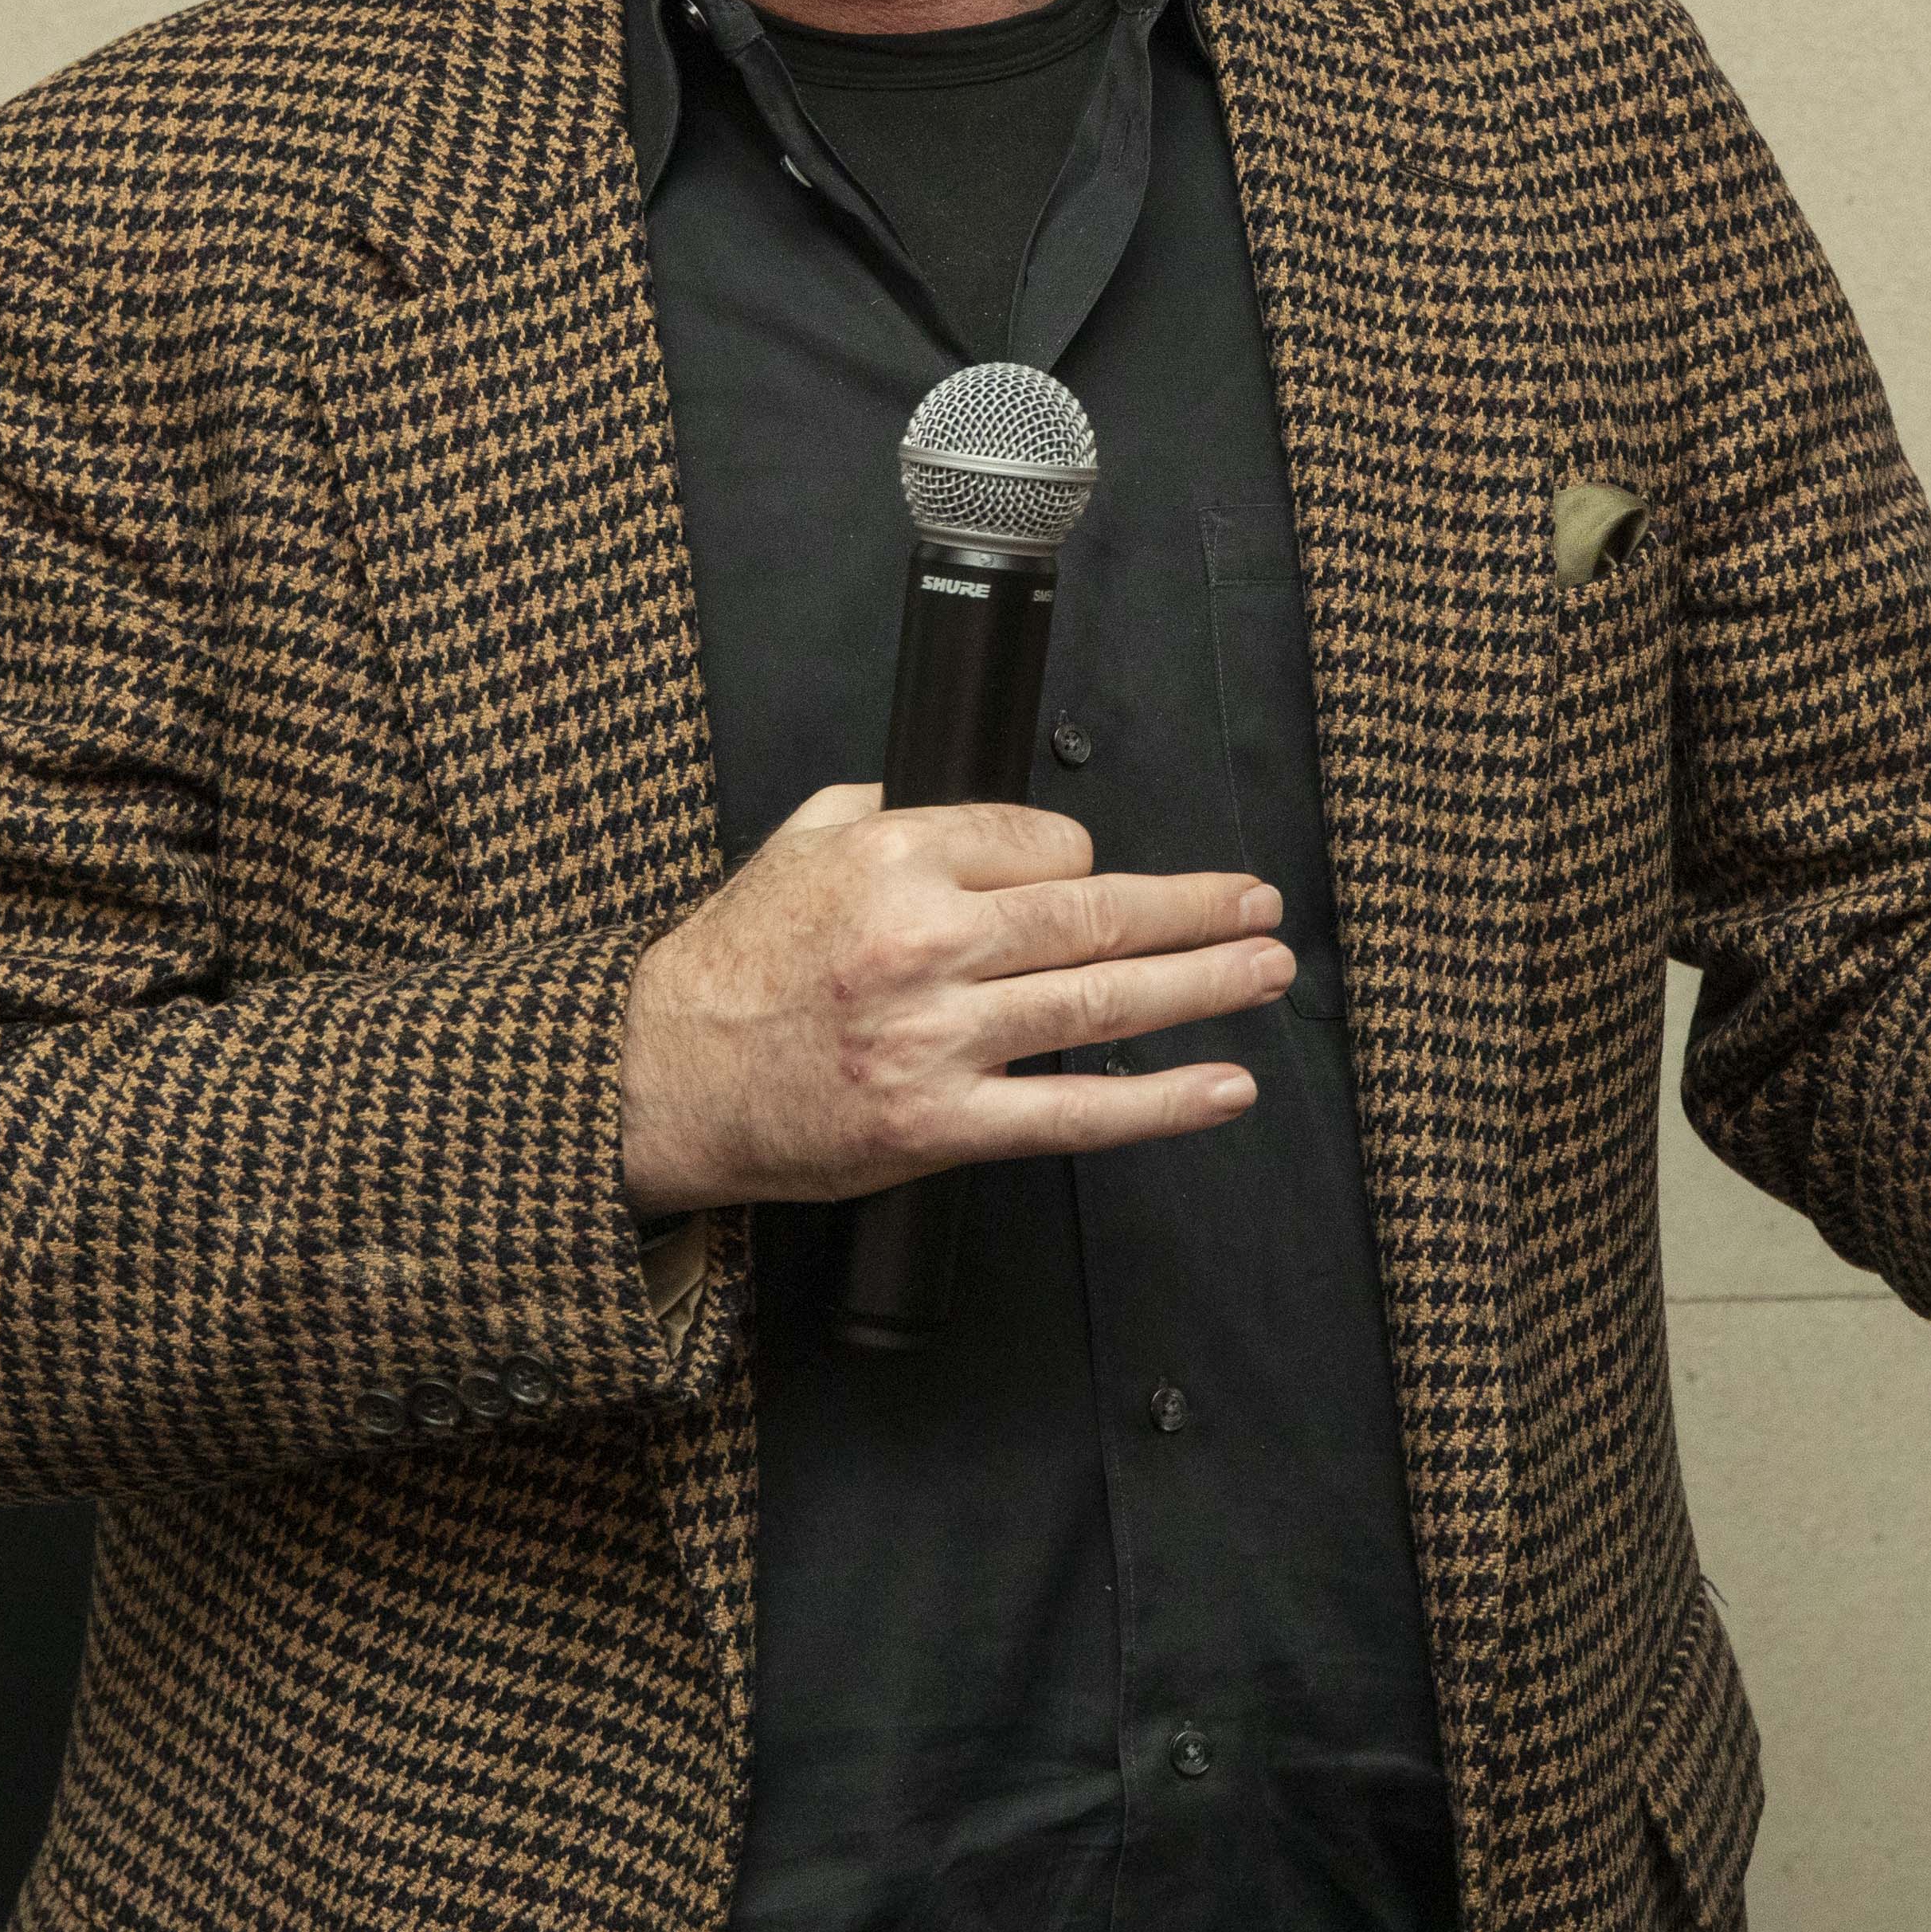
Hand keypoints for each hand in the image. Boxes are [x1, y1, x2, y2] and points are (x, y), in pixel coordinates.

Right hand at [617, 783, 1289, 1214]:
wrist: (663, 1076)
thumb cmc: (733, 963)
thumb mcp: (802, 838)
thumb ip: (896, 806)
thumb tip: (988, 811)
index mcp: (896, 861)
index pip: (1044, 843)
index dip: (1084, 857)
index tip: (1096, 875)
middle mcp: (926, 944)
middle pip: (1099, 914)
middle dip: (1199, 908)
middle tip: (1260, 905)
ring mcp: (938, 1039)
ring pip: (1103, 1002)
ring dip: (1206, 983)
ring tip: (1267, 969)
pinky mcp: (940, 1124)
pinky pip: (1075, 1113)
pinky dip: (1163, 1102)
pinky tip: (1224, 1087)